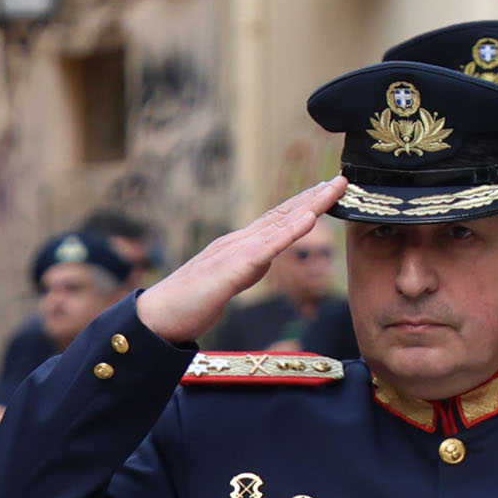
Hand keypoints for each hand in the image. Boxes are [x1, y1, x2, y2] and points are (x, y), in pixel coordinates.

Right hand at [136, 178, 344, 343]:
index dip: (302, 205)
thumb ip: (247, 270)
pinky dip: (291, 230)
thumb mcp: (226, 284)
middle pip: (282, 214)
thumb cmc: (186, 305)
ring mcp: (235, 251)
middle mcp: (238, 242)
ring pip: (280, 223)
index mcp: (237, 247)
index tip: (326, 192)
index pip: (275, 221)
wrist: (156, 317)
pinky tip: (310, 217)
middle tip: (341, 180)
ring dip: (310, 204)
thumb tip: (263, 263)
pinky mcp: (233, 268)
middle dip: (313, 196)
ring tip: (334, 189)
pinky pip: (268, 247)